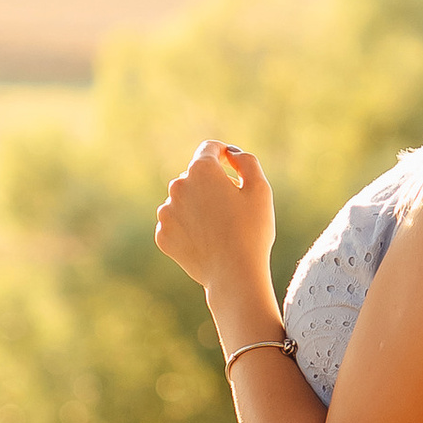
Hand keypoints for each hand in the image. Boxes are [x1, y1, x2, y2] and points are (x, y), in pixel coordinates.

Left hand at [154, 142, 275, 306]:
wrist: (234, 274)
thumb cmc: (251, 230)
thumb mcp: (260, 189)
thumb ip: (246, 161)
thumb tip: (231, 154)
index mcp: (201, 170)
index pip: (209, 148)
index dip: (222, 153)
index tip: (231, 164)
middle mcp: (178, 186)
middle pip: (195, 176)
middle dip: (211, 184)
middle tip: (233, 207)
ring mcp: (166, 212)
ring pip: (184, 200)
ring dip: (198, 206)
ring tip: (219, 228)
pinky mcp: (163, 235)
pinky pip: (177, 223)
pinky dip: (189, 228)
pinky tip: (207, 241)